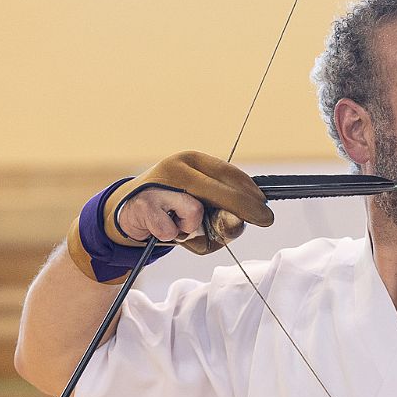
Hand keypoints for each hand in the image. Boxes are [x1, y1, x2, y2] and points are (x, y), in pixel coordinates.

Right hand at [106, 151, 273, 254]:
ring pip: (195, 212)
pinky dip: (173, 235)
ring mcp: (159, 184)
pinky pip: (173, 230)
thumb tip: (238, 223)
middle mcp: (176, 166)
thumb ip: (225, 220)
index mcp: (194, 161)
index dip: (251, 192)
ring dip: (194, 226)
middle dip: (245, 208)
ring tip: (181, 223)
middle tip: (266, 220)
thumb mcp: (204, 213)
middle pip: (221, 190)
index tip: (266, 207)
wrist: (129, 212)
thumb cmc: (174, 211)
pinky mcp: (144, 205)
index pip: (229, 173)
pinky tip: (162, 226)